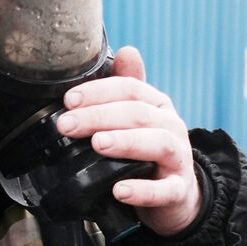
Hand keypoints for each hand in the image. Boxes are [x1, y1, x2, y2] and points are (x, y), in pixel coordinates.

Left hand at [57, 46, 202, 236]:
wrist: (175, 195)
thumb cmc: (147, 152)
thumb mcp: (137, 118)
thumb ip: (126, 88)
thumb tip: (125, 50)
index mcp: (158, 105)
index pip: (130, 89)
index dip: (99, 91)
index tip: (68, 100)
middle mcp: (171, 127)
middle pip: (139, 114)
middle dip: (100, 116)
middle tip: (68, 124)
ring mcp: (178, 159)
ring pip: (158, 144)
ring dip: (126, 142)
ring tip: (97, 144)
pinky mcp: (178, 191)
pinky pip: (164, 190)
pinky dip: (142, 190)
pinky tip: (119, 190)